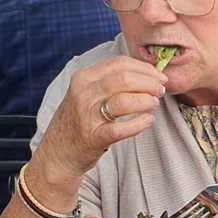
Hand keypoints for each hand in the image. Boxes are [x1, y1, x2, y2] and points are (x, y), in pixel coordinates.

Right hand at [36, 56, 166, 180]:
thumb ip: (110, 81)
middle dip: (150, 83)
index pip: (119, 63)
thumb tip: (146, 73)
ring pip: (125, 101)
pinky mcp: (93, 137)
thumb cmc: (79, 122)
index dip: (144, 68)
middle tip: (160, 91)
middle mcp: (83, 93)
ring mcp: (87, 115)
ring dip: (146, 101)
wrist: (57, 153)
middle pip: (125, 79)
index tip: (159, 76)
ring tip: (153, 105)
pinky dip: (140, 123)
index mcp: (83, 78)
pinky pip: (122, 128)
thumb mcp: (87, 94)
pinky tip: (148, 121)